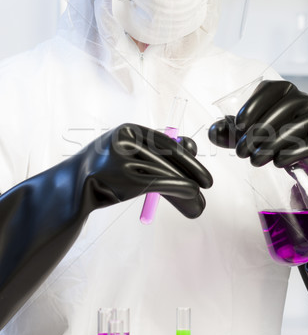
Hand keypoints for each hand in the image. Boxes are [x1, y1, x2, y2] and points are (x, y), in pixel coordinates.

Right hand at [82, 123, 212, 217]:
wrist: (72, 189)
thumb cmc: (104, 170)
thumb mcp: (127, 152)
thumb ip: (155, 149)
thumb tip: (192, 146)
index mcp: (128, 130)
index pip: (166, 142)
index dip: (188, 155)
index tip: (199, 167)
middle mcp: (127, 141)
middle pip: (169, 156)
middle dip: (193, 172)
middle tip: (208, 184)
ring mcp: (125, 159)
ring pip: (168, 173)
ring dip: (188, 189)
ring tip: (199, 204)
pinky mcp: (124, 178)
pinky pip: (162, 184)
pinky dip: (180, 191)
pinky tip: (192, 197)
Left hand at [209, 80, 307, 175]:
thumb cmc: (287, 146)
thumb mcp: (258, 139)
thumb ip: (235, 134)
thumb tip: (214, 131)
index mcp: (287, 92)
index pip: (270, 89)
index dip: (253, 105)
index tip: (240, 125)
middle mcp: (307, 99)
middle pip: (283, 108)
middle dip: (259, 131)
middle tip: (242, 153)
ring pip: (296, 126)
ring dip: (272, 145)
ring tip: (256, 161)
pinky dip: (292, 153)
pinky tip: (279, 162)